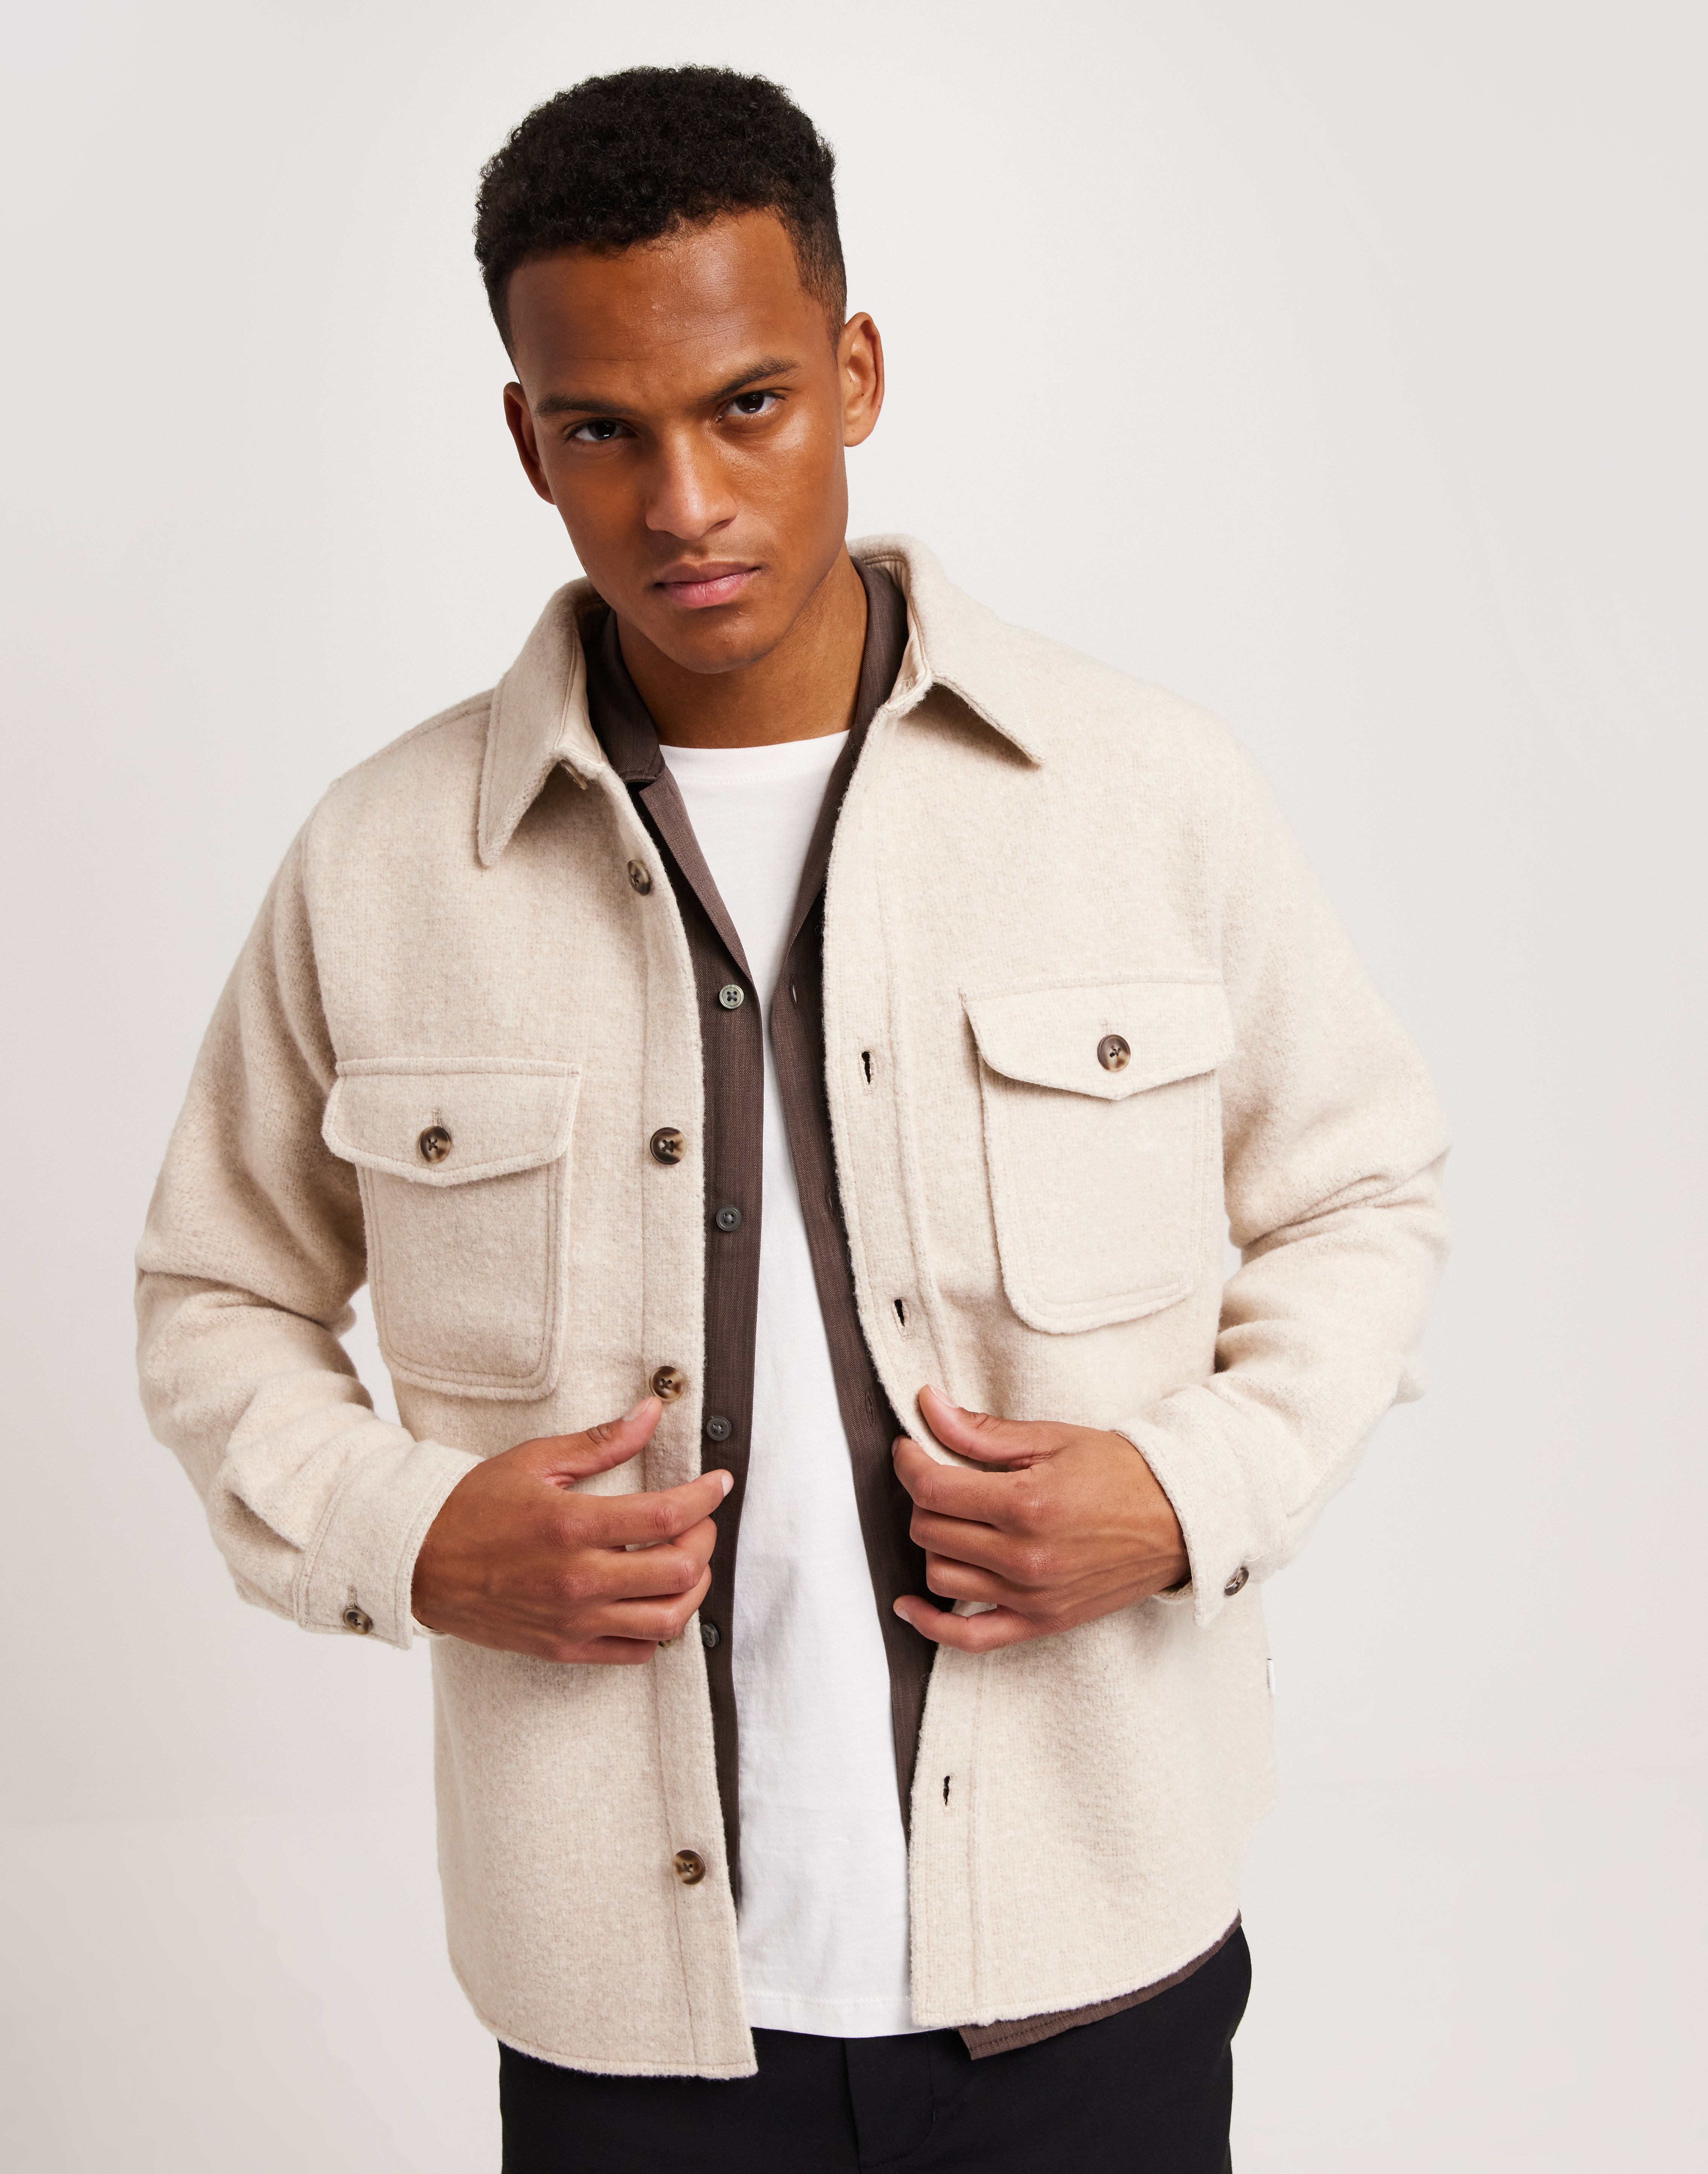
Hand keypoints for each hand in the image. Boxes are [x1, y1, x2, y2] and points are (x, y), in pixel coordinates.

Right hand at [411, 1398, 730, 1664]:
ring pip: (667, 1620)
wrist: (417, 1562)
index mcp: (572, 1526)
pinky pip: (635, 1652)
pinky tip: (652, 1599)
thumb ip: (601, 1442)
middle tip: (700, 1521)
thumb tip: (651, 1413)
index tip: (719, 1484)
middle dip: (705, 1541)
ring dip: (692, 1590)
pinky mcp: (563, 1648)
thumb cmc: (472, 1506)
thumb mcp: (535, 1461)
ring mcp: (572, 1621)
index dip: (706, 1497)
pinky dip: (658, 1629)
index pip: (666, 1516)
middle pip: (679, 1571)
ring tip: (686, 1563)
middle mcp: (577, 1580)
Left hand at [891, 1385, 1188, 1652]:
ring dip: (933, 1544)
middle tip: (941, 1477)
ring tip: (953, 1521)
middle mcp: (1024, 1556)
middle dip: (924, 1498)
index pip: (932, 1489)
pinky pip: (969, 1638)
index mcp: (1026, 1503)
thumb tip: (929, 1406)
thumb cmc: (1121, 1473)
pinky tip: (909, 1605)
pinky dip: (931, 1625)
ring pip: (940, 1576)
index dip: (908, 1462)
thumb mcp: (1053, 1438)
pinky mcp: (1041, 1623)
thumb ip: (983, 1431)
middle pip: (929, 1531)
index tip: (909, 1448)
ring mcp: (1031, 1596)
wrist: (1179, 1520)